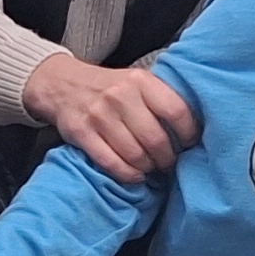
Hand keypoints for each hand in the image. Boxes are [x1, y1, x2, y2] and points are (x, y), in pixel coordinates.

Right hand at [22, 52, 197, 183]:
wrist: (62, 84)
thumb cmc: (109, 88)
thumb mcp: (136, 81)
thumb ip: (160, 99)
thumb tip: (193, 129)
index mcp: (141, 80)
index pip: (176, 111)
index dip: (188, 133)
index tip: (189, 144)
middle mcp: (120, 95)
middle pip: (155, 138)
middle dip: (166, 158)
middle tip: (168, 164)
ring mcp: (99, 115)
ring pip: (134, 154)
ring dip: (147, 168)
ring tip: (151, 168)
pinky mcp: (81, 133)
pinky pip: (111, 162)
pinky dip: (127, 174)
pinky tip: (134, 175)